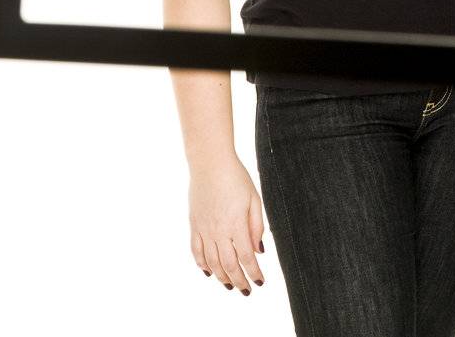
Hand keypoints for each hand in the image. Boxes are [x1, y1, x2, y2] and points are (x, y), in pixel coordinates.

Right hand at [188, 156, 267, 294]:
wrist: (210, 163)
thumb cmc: (236, 178)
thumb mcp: (254, 199)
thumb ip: (257, 226)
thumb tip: (259, 251)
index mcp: (236, 225)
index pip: (246, 258)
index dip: (254, 273)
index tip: (260, 282)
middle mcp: (218, 231)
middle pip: (229, 265)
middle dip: (239, 280)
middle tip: (246, 290)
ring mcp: (203, 229)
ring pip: (211, 262)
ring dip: (221, 277)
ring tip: (230, 285)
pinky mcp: (194, 225)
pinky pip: (196, 251)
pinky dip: (202, 264)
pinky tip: (209, 272)